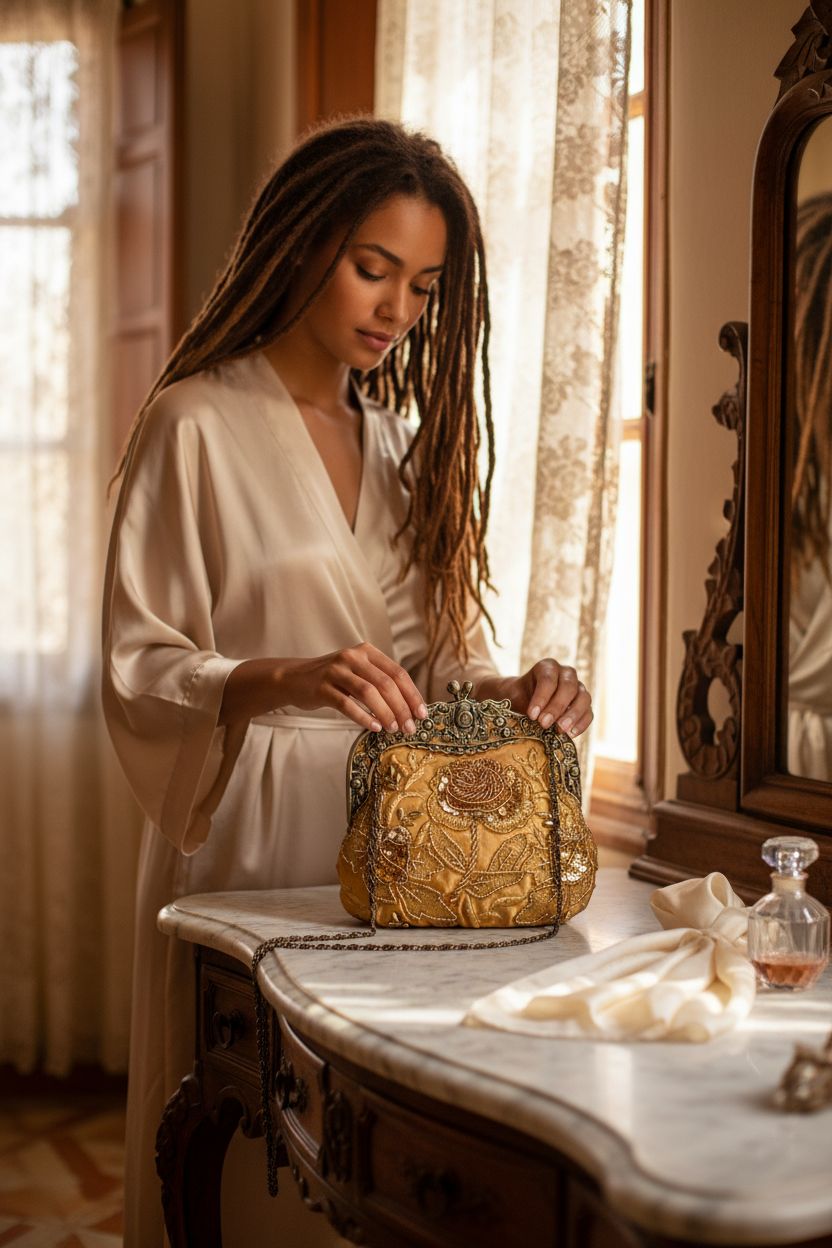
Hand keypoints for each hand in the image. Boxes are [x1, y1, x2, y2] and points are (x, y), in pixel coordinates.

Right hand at [275, 642, 426, 733]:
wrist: (294, 679)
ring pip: (368, 692)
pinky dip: (363, 717)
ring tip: (393, 729)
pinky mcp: (321, 686)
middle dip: (401, 708)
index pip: (398, 673)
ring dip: (385, 712)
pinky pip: (346, 703)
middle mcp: (352, 657)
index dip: (412, 695)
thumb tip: (410, 708)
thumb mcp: (358, 673)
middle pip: (385, 683)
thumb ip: (381, 683)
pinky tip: (374, 727)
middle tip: (409, 727)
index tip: (422, 714)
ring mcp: (336, 670)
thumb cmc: (333, 680)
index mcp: (367, 652)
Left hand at [479, 659, 592, 736]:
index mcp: (547, 667)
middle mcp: (566, 674)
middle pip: (568, 686)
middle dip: (557, 706)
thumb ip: (521, 703)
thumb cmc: (517, 697)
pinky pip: (589, 713)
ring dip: (573, 715)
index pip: (549, 678)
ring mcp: (578, 688)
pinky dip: (582, 723)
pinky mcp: (584, 705)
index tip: (532, 715)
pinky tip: (571, 734)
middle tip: (544, 724)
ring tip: (560, 730)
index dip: (541, 697)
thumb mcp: (513, 697)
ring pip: (583, 698)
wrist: (523, 702)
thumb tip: (530, 717)